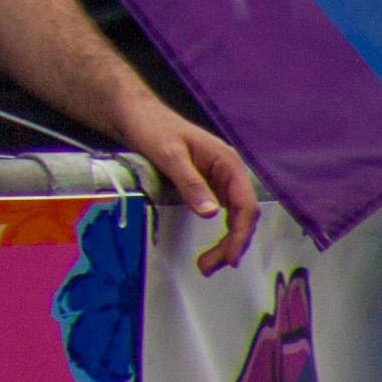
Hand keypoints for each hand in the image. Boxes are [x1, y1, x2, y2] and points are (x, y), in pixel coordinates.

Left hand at [117, 94, 263, 272]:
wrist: (135, 115)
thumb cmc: (152, 127)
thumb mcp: (168, 154)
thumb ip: (190, 182)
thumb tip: (211, 213)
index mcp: (229, 162)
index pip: (246, 205)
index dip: (241, 234)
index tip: (230, 257)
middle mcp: (230, 172)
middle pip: (243, 215)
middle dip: (232, 244)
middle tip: (210, 266)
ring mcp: (220, 179)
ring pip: (234, 217)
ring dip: (225, 241)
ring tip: (208, 264)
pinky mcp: (208, 184)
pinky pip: (221, 212)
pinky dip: (218, 231)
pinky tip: (212, 246)